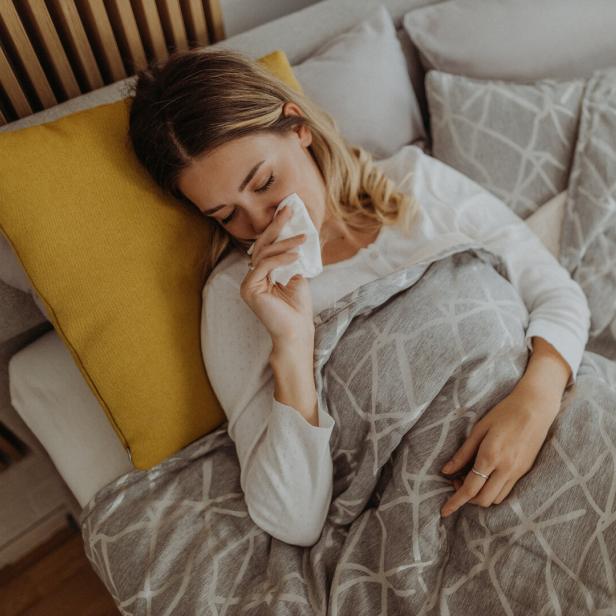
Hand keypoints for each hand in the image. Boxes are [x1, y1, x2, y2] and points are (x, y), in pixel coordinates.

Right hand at [240, 204, 313, 343]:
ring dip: (284, 244)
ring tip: (302, 238)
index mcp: (261, 274)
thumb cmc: (298, 308)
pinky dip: (281, 258)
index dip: (276, 228)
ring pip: (264, 254)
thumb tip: (295, 236)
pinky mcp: (249, 289)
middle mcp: (251, 277)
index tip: (287, 211)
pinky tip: (296, 254)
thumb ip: (291, 258)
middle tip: (288, 210)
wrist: (296, 331)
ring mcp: (248, 284)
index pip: (267, 246)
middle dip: (275, 226)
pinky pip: (264, 266)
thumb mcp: (296, 276)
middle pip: (261, 246)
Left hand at [439, 380, 560, 516]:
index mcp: (490, 456)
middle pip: (483, 499)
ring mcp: (518, 472)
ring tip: (471, 477)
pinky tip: (486, 476)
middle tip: (457, 481)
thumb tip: (446, 471)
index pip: (470, 489)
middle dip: (467, 499)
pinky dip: (493, 490)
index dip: (455, 502)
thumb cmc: (503, 414)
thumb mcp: (478, 430)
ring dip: (480, 496)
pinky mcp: (525, 471)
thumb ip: (462, 453)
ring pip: (496, 498)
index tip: (444, 511)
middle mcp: (505, 469)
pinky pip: (507, 491)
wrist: (535, 408)